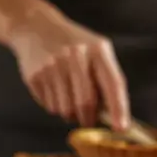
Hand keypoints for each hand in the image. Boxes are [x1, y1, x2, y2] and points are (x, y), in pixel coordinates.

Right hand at [7, 8, 129, 128]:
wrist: (35, 28)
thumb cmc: (74, 45)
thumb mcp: (96, 51)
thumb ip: (106, 79)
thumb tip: (114, 117)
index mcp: (97, 50)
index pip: (113, 84)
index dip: (119, 109)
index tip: (121, 128)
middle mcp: (75, 56)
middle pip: (86, 103)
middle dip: (89, 119)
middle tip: (89, 120)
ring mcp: (53, 66)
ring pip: (66, 110)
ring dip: (71, 114)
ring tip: (69, 97)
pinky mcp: (35, 76)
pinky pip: (50, 107)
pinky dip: (56, 106)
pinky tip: (54, 89)